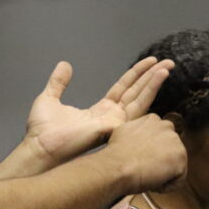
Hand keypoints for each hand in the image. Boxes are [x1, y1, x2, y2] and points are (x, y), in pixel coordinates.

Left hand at [24, 57, 173, 166]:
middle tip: (168, 62)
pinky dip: (150, 90)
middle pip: (137, 92)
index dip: (135, 75)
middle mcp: (112, 117)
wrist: (41, 146)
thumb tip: (64, 65)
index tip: (148, 62)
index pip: (123, 89)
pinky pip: (138, 106)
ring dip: (155, 81)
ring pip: (142, 98)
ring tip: (167, 67)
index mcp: (100, 110)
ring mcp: (116, 123)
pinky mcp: (116, 126)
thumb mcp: (50, 98)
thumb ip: (59, 82)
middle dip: (151, 77)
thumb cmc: (43, 131)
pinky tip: (159, 77)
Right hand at [102, 114, 186, 193]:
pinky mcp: (181, 158)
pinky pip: (178, 180)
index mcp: (152, 119)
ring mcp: (176, 142)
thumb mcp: (123, 133)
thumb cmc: (116, 155)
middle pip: (170, 150)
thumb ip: (136, 132)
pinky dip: (166, 186)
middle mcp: (166, 126)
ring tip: (147, 174)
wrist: (117, 166)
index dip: (151, 151)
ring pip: (175, 165)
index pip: (160, 137)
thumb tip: (137, 139)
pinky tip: (152, 182)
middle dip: (160, 160)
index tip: (143, 158)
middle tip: (145, 168)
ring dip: (163, 173)